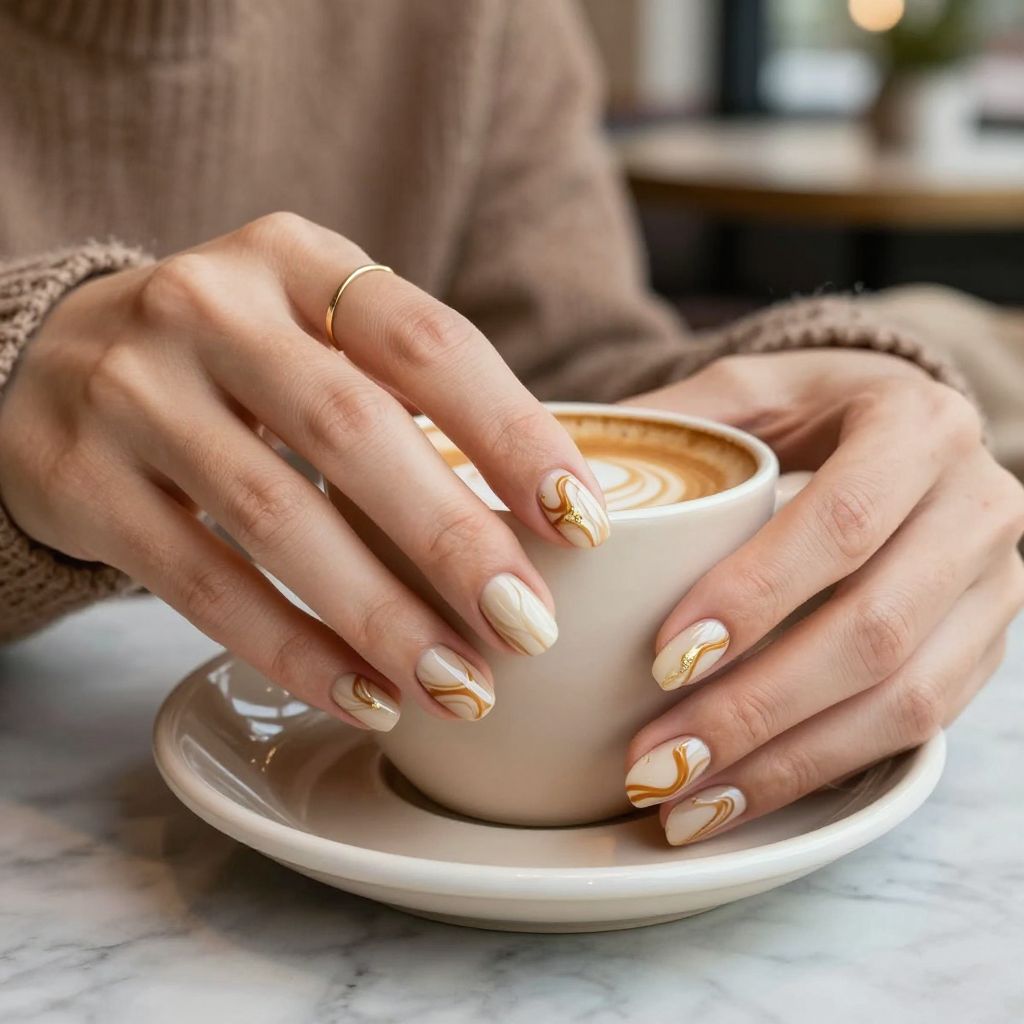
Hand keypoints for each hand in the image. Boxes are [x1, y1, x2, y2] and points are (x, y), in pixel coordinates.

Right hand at [0, 214, 607, 730]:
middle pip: (353, 432)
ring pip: (277, 518)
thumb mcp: (314, 328)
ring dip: (382, 617)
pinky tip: (366, 697)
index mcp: (296, 258)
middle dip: (453, 539)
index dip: (513, 433)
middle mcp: (210, 309)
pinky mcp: (83, 482)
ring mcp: (135, 392)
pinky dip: (293, 650)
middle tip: (532, 626)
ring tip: (462, 688)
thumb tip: (541, 515)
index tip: (585, 521)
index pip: (427, 341)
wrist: (51, 360)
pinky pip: (203, 583)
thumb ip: (407, 392)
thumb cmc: (233, 356)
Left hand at [622, 349, 1023, 845]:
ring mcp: (995, 585)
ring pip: (905, 700)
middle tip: (656, 758)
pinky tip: (741, 798)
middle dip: (756, 708)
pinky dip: (821, 771)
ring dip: (785, 764)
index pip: (842, 522)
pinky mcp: (987, 646)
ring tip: (684, 801)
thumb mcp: (750, 389)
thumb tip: (567, 488)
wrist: (911, 428)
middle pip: (875, 629)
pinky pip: (917, 729)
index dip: (756, 596)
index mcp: (918, 425)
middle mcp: (976, 507)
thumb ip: (673, 422)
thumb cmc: (817, 406)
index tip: (666, 658)